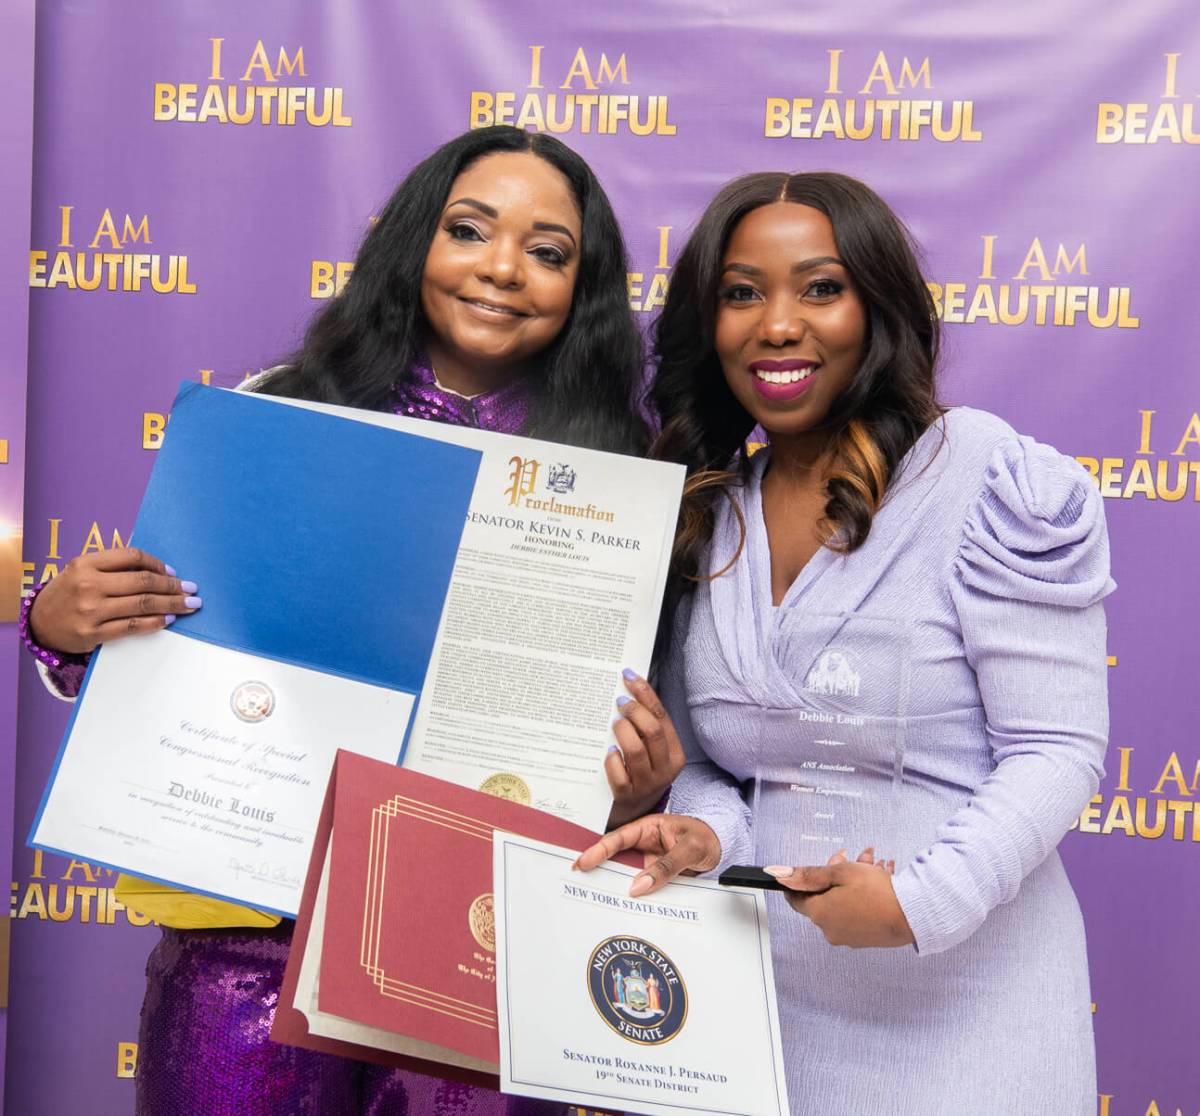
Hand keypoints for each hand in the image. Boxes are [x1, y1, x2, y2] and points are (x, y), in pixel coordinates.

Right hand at [28, 547, 200, 653]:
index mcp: (86, 564)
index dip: (157, 564)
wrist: (39, 623)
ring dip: (172, 604)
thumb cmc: (68, 593)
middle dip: (173, 586)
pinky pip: (132, 626)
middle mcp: (88, 585)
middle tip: (192, 589)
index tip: (172, 572)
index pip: (132, 556)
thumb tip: (158, 570)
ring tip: (190, 605)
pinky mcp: (93, 633)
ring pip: (142, 604)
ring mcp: (90, 610)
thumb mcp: (82, 571)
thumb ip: (112, 566)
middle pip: (143, 581)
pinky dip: (155, 622)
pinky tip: (169, 619)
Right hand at [575, 813, 720, 897]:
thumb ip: (667, 866)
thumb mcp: (690, 848)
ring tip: (593, 900)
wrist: (722, 849)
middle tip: (575, 883)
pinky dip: (631, 900)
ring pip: (625, 877)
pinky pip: (640, 890)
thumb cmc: (706, 838)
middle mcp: (643, 846)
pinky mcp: (655, 879)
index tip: (582, 862)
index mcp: (647, 828)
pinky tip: (622, 909)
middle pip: (615, 859)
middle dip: (595, 870)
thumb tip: (638, 886)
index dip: (598, 850)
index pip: (618, 839)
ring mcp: (647, 864)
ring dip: (612, 887)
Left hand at [604, 671, 684, 828]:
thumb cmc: (639, 773)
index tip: (628, 676)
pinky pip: (619, 776)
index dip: (645, 693)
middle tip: (619, 702)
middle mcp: (665, 769)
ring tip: (613, 723)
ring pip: (636, 751)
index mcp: (674, 753)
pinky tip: (608, 752)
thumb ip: (644, 728)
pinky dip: (612, 761)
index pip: (662, 716)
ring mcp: (647, 784)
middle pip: (653, 731)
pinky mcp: (628, 797)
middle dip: (634, 711)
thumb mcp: (650, 752)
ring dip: (622, 732)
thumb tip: (627, 690)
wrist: (633, 815)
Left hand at [763, 848, 913, 948]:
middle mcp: (830, 929)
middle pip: (822, 898)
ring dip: (850, 884)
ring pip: (841, 904)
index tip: (812, 870)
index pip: (796, 899)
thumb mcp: (840, 872)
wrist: (913, 914)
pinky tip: (877, 881)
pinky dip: (861, 898)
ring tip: (870, 865)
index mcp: (819, 913)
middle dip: (833, 876)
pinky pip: (855, 914)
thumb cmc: (877, 892)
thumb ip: (809, 874)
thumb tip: (780, 875)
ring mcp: (847, 937)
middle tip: (848, 859)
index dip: (802, 881)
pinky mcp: (864, 939)